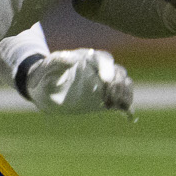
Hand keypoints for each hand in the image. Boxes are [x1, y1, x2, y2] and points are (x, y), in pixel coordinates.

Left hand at [20, 49, 134, 116]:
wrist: (45, 91)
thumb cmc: (46, 75)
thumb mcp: (48, 68)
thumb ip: (57, 62)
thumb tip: (69, 57)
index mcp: (88, 58)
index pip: (104, 59)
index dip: (107, 69)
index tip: (105, 81)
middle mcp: (100, 70)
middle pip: (119, 72)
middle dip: (116, 85)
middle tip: (105, 100)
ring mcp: (105, 85)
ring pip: (125, 85)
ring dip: (123, 95)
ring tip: (111, 106)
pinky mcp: (106, 100)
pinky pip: (123, 102)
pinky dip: (128, 109)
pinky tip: (130, 118)